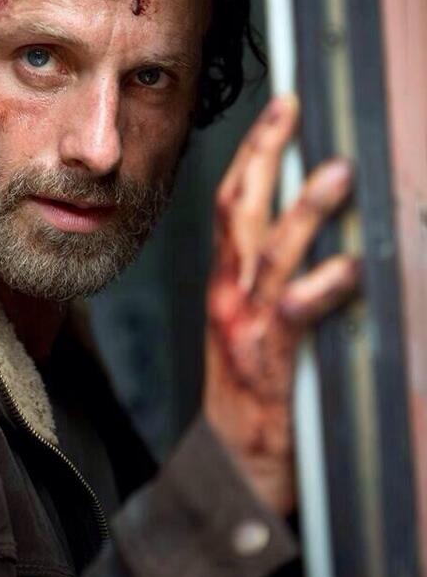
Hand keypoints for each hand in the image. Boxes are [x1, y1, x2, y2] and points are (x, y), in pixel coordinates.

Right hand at [203, 93, 358, 515]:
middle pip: (240, 208)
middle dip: (265, 152)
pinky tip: (349, 268)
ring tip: (338, 172)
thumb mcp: (247, 326)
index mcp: (226, 282)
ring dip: (304, 210)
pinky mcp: (270, 361)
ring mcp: (246, 325)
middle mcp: (230, 294)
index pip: (233, 200)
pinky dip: (321, 287)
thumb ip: (271, 280)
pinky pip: (294, 315)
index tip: (281, 108)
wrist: (231, 468)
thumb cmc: (247, 393)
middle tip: (293, 108)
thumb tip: (316, 229)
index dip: (254, 149)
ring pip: (270, 252)